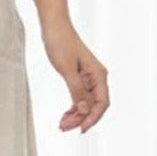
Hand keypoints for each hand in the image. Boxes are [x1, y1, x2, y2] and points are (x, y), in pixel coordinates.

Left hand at [41, 17, 108, 134]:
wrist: (54, 26)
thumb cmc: (60, 43)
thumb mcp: (67, 69)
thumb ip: (76, 90)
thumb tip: (85, 110)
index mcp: (98, 74)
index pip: (102, 103)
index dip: (93, 118)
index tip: (81, 129)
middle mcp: (97, 77)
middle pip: (94, 105)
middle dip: (81, 119)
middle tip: (64, 127)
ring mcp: (88, 78)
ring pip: (87, 103)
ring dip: (76, 115)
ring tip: (62, 124)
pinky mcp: (79, 77)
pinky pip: (80, 97)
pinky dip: (73, 107)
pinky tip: (65, 115)